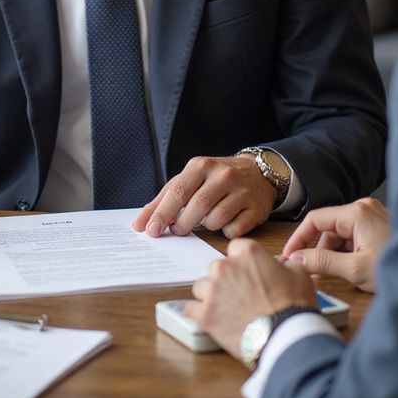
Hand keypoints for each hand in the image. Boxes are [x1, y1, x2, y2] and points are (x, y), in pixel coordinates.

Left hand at [132, 154, 276, 238]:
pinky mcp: (256, 208)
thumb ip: (164, 199)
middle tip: (177, 230)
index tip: (150, 231)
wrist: (258, 173)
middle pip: (196, 206)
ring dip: (206, 226)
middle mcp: (222, 175)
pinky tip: (228, 221)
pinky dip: (226, 231)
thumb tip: (139, 224)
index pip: (177, 191)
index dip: (162, 213)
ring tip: (208, 218)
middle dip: (182, 224)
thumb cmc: (215, 180)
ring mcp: (241, 191)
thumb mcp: (190, 180)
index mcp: (201, 166)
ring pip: (215, 220)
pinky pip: (234, 230)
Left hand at [187, 239, 316, 358]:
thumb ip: (286, 264)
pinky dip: (199, 314)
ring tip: (228, 311)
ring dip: (211, 296)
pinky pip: (190, 308)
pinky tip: (211, 319)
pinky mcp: (204, 314)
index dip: (242, 262)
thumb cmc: (293, 307)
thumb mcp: (300, 276)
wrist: (286, 336)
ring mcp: (212, 290)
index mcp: (247, 253)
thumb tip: (281, 264)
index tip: (246, 273)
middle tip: (240, 296)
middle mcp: (225, 267)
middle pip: (216, 268)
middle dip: (225, 280)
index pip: (235, 248)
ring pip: (201, 287)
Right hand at [280, 197, 388, 292]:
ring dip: (337, 253)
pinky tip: (357, 269)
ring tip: (345, 275)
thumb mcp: (355, 270)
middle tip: (314, 274)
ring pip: (342, 234)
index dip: (298, 239)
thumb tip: (296, 260)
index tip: (289, 256)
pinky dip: (350, 252)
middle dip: (321, 251)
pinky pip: (356, 236)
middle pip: (329, 228)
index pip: (314, 220)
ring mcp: (375, 215)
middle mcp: (364, 208)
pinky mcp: (382, 225)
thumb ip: (321, 263)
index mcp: (356, 213)